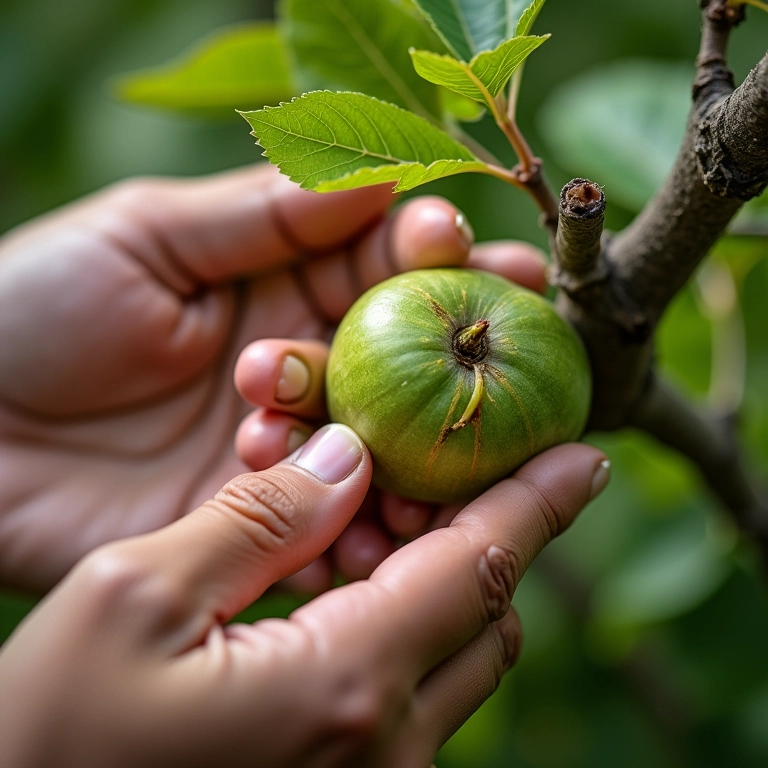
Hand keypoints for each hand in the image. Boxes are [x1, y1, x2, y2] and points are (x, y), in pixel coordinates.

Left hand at [0, 164, 542, 591]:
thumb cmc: (32, 309)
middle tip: (501, 367)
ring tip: (432, 470)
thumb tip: (382, 172)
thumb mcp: (145, 236)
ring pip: (387, 451)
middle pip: (409, 363)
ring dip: (418, 459)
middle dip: (457, 364)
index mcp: (282, 282)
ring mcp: (291, 448)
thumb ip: (264, 212)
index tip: (476, 256)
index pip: (386, 263)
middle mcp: (305, 364)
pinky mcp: (263, 522)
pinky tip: (378, 534)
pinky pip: (336, 528)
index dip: (438, 256)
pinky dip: (364, 532)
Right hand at [0, 429, 608, 767]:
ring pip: (461, 662)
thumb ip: (257, 520)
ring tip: (389, 527)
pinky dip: (411, 632)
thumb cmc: (48, 740)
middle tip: (448, 475)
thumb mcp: (134, 601)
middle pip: (488, 615)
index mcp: (343, 687)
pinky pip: (416, 701)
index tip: (585, 458)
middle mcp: (383, 749)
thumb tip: (345, 458)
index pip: (482, 570)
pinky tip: (353, 596)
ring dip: (448, 585)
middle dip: (490, 535)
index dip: (538, 502)